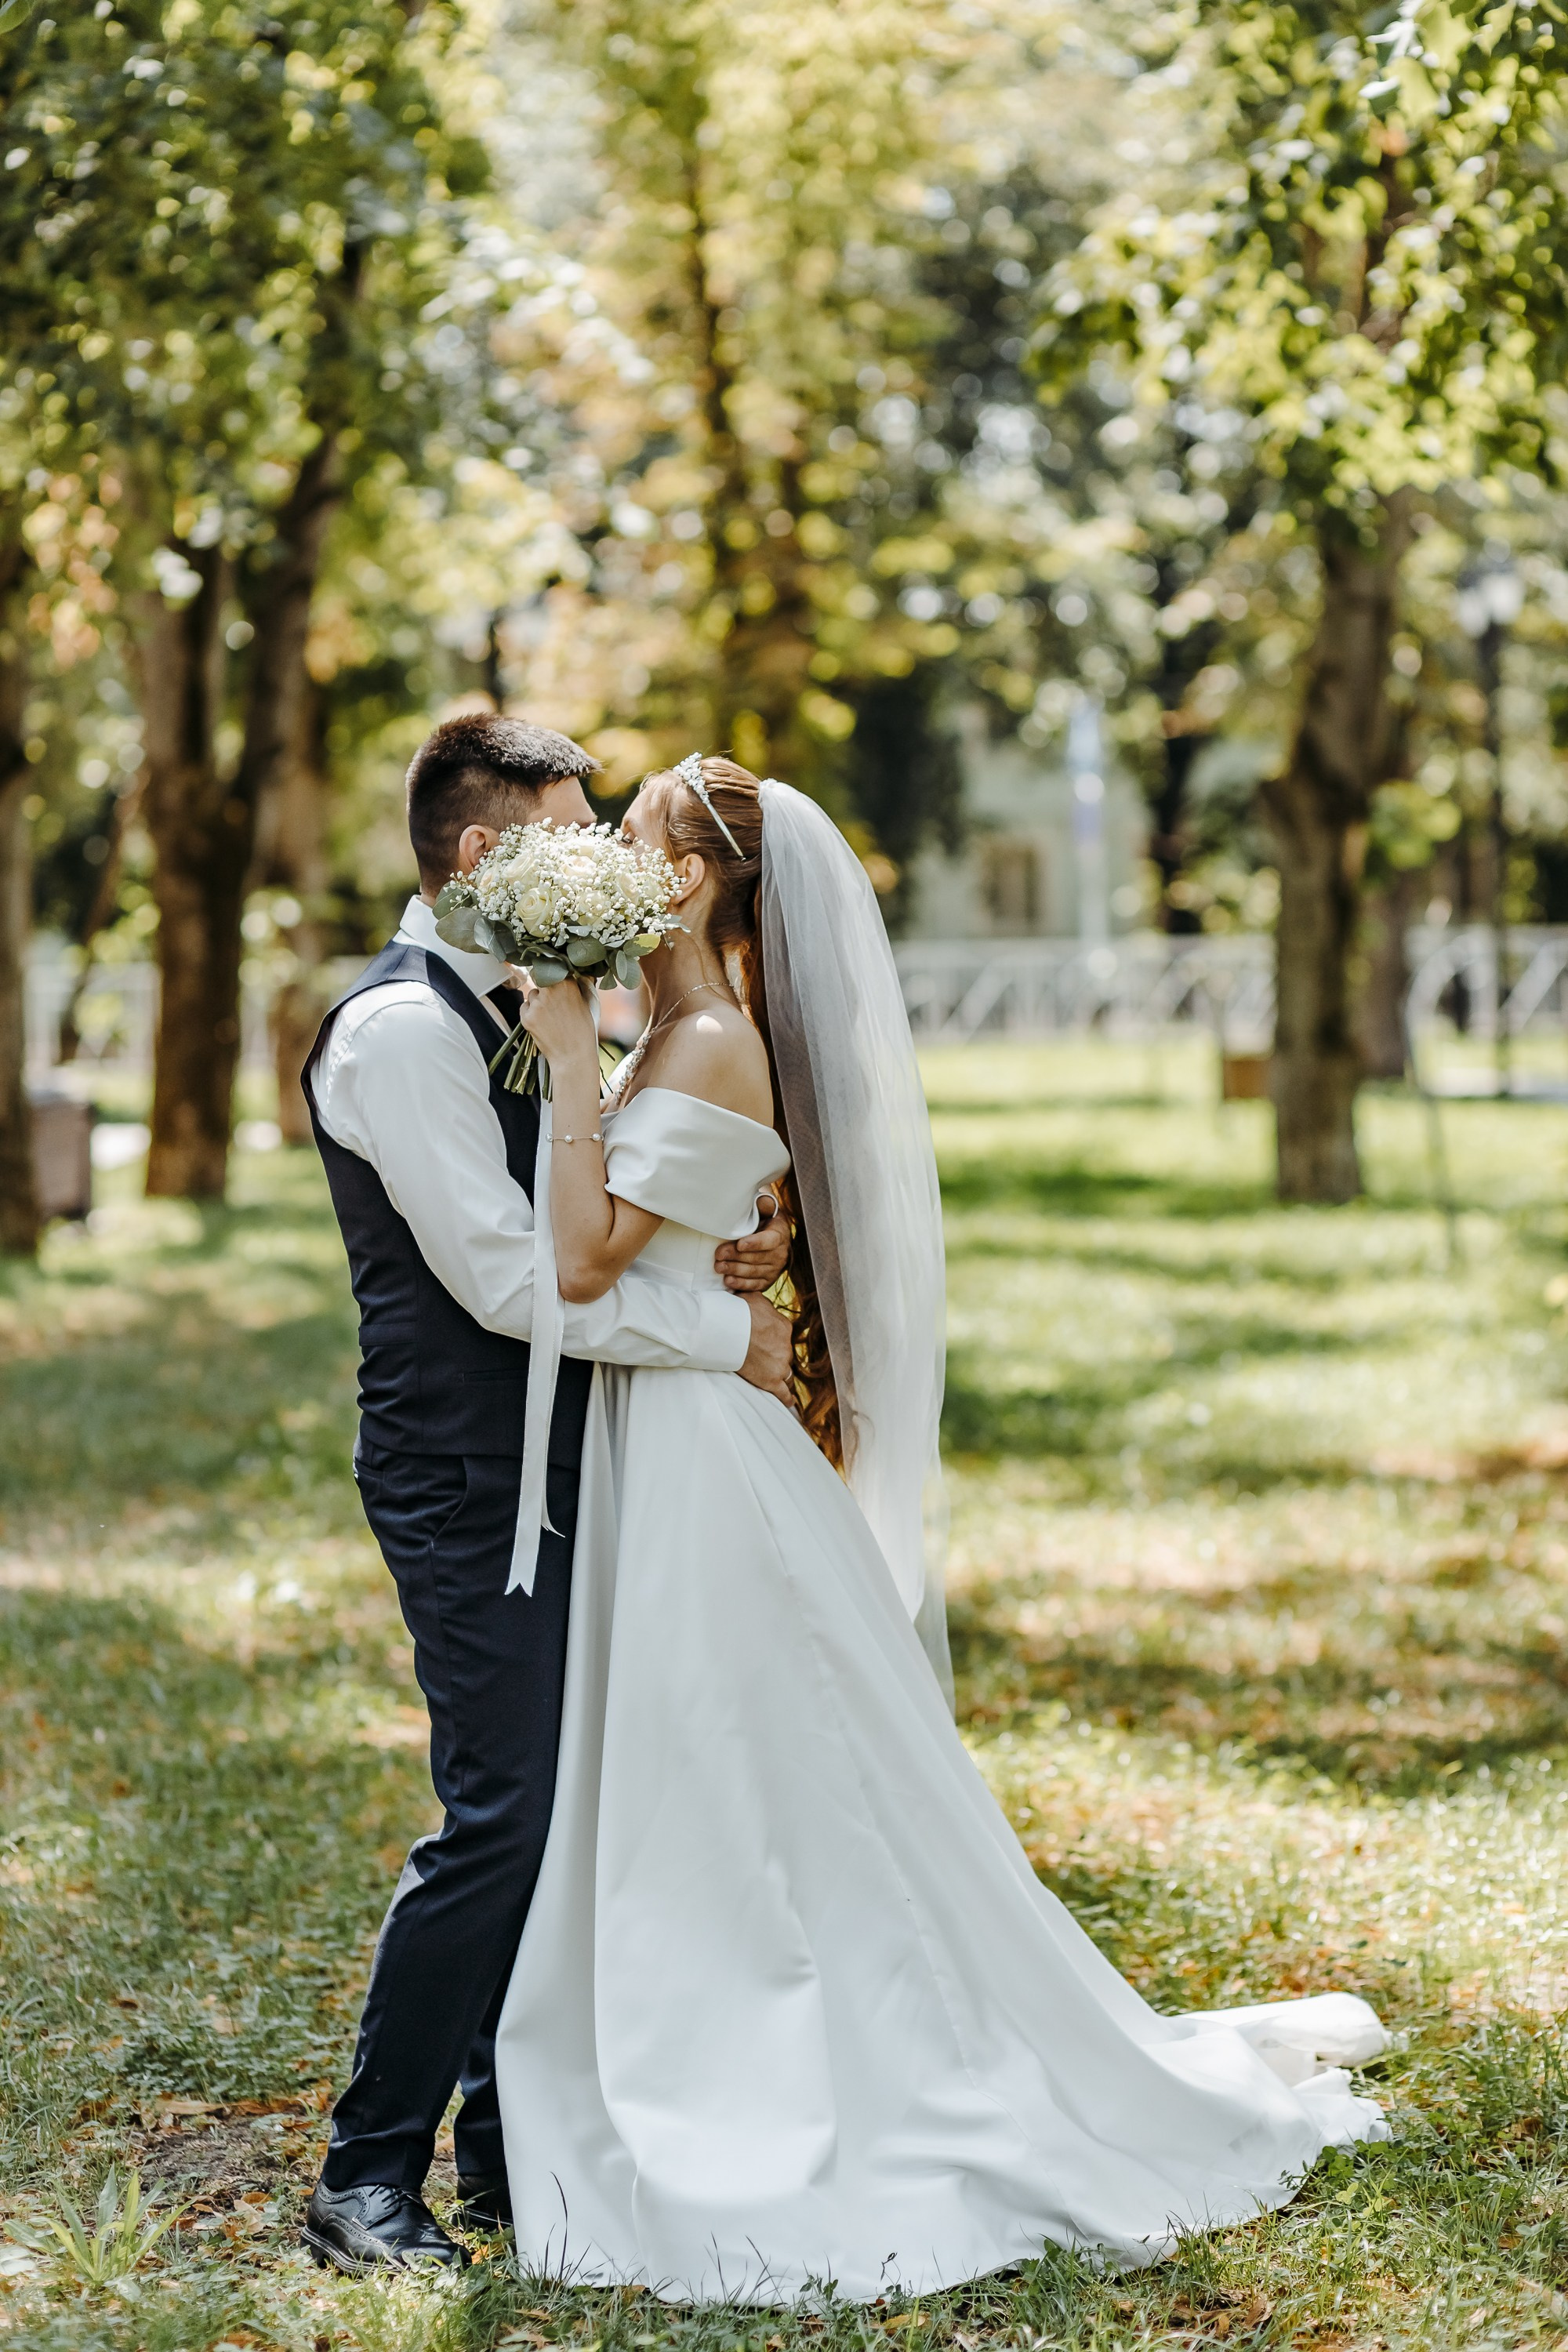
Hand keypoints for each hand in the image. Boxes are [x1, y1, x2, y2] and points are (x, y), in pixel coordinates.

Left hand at [514, 971, 597, 1068]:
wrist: (573, 1056)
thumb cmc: (585, 1031)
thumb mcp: (590, 1004)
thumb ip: (583, 985)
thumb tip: (580, 973)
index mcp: (567, 983)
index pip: (554, 969)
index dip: (555, 975)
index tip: (557, 982)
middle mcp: (550, 990)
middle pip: (540, 979)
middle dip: (546, 987)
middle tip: (554, 1003)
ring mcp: (536, 1003)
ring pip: (532, 994)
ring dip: (538, 1001)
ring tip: (550, 1016)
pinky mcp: (526, 1017)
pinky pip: (524, 1007)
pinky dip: (530, 1012)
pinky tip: (543, 1023)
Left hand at [716, 1193, 790, 1293]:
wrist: (772, 1238)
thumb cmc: (764, 1221)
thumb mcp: (766, 1209)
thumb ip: (763, 1204)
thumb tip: (762, 1199)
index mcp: (779, 1234)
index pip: (769, 1240)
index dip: (755, 1243)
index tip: (740, 1244)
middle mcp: (780, 1253)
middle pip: (757, 1258)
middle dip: (736, 1257)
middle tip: (718, 1255)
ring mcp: (774, 1269)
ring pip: (753, 1272)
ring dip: (735, 1270)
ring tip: (718, 1266)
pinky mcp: (767, 1281)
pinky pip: (754, 1285)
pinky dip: (740, 1284)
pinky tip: (728, 1280)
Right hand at [736, 1294, 795, 1408]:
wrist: (728, 1329)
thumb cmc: (738, 1312)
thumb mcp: (753, 1298)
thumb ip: (761, 1303)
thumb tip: (758, 1303)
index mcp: (784, 1327)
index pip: (783, 1336)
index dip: (774, 1340)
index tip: (765, 1342)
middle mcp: (786, 1346)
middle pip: (784, 1354)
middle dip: (776, 1357)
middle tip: (763, 1358)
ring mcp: (780, 1365)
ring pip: (787, 1373)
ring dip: (783, 1376)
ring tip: (779, 1381)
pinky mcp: (771, 1381)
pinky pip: (783, 1393)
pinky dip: (787, 1398)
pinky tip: (789, 1402)